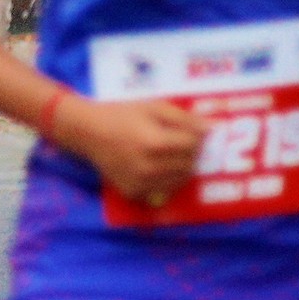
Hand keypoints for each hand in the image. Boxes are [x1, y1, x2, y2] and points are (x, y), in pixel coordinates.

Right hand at [54, 96, 206, 206]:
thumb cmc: (122, 115)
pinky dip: (166, 179)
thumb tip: (211, 130)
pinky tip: (155, 165)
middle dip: (191, 153)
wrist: (87, 132)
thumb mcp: (153, 107)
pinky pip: (163, 189)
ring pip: (179, 180)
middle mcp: (149, 167)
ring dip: (182, 167)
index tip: (193, 131)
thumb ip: (184, 119)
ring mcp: (140, 183)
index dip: (198, 138)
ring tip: (169, 153)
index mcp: (155, 143)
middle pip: (188, 164)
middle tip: (181, 142)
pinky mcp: (133, 192)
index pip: (193, 146)